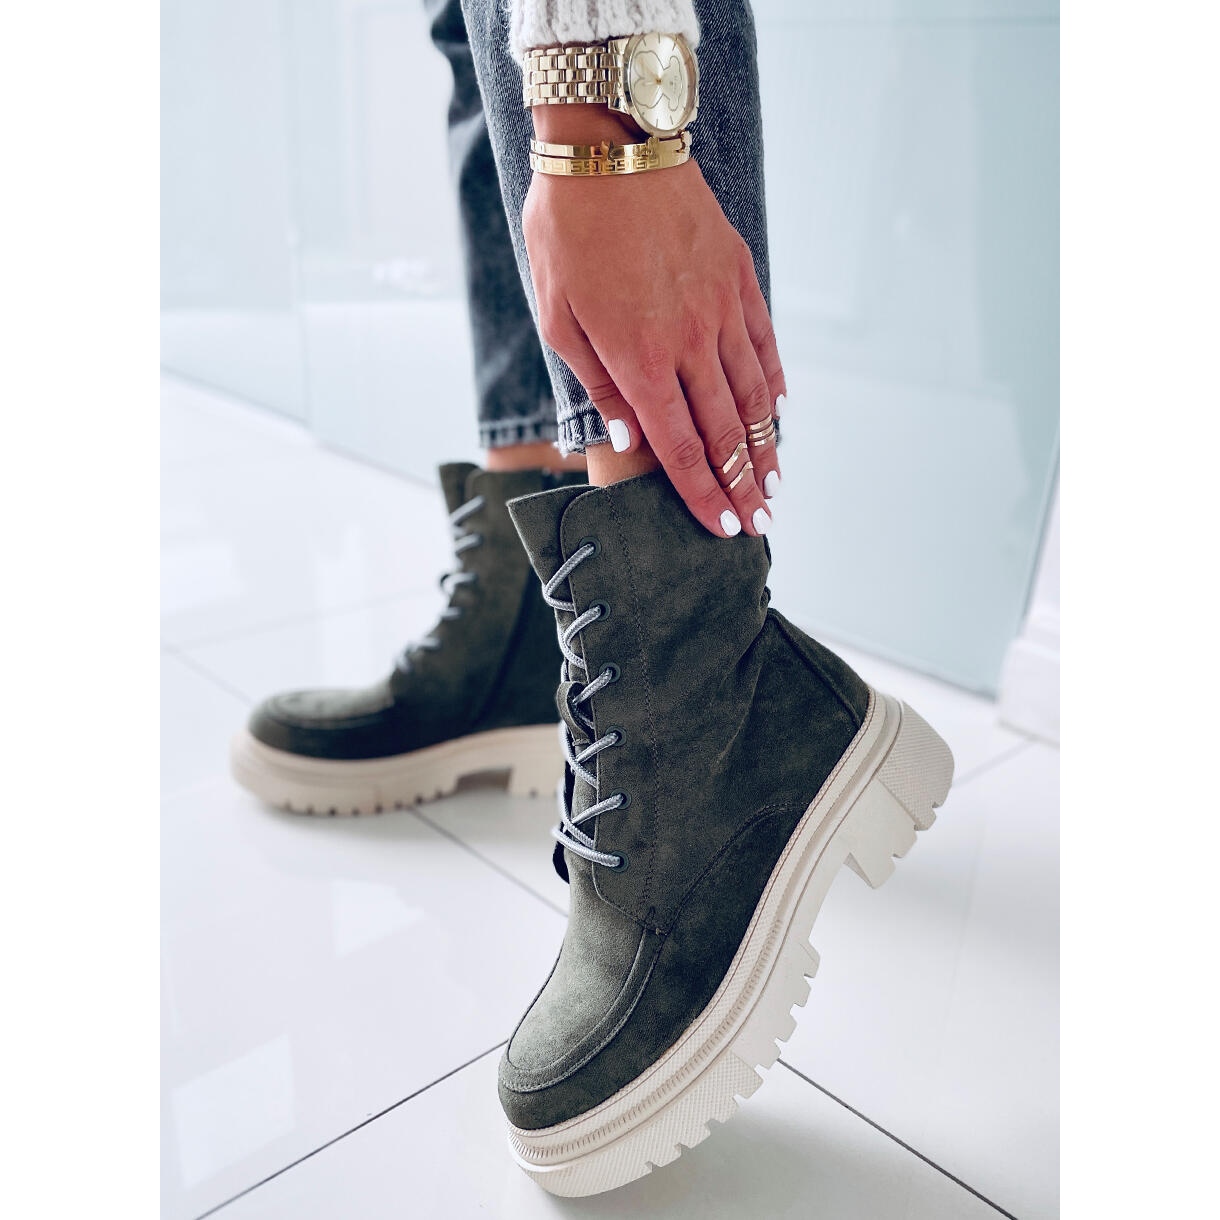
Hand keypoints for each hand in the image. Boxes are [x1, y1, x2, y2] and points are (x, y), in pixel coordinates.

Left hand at [523, 118, 785, 537]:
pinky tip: (779, 411)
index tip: (721, 528)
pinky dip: (774, 383)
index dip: (702, 494)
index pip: (680, 448)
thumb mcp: (559, 316)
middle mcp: (690, 343)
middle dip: (742, 486)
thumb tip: (627, 437)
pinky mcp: (739, 277)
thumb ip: (596, 382)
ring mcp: (721, 310)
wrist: (610, 147)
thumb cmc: (569, 233)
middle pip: (725, 433)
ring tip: (774, 482)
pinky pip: (765, 343)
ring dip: (766, 447)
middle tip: (759, 522)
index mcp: (639, 360)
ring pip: (754, 395)